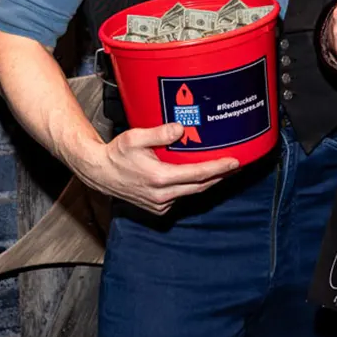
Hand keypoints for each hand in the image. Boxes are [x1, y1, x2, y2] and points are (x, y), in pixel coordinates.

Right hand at [76, 122, 239, 214]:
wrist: (99, 174)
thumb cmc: (116, 154)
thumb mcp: (135, 138)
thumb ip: (159, 133)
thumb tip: (181, 128)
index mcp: (160, 178)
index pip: (198, 174)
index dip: (219, 168)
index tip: (235, 162)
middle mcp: (162, 195)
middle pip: (200, 186)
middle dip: (220, 175)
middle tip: (237, 164)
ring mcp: (160, 204)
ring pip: (192, 192)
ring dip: (208, 182)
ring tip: (224, 169)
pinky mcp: (158, 207)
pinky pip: (181, 196)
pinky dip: (192, 187)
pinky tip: (200, 176)